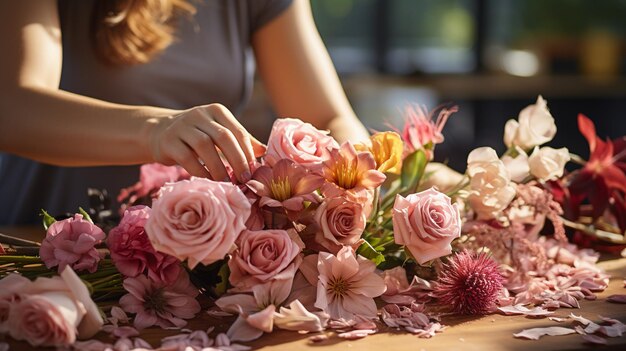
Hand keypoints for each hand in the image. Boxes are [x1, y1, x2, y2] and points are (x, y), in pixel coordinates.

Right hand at [149, 103, 265, 181]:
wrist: (159, 132)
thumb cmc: (197, 135)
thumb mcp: (219, 132)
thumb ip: (240, 140)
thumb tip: (264, 151)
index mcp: (217, 111)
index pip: (237, 131)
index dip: (248, 152)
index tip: (255, 171)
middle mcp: (199, 115)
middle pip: (223, 137)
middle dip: (237, 160)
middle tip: (244, 179)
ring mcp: (182, 126)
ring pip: (204, 146)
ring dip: (219, 168)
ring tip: (227, 183)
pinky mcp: (168, 141)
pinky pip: (187, 157)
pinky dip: (200, 171)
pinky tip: (208, 181)